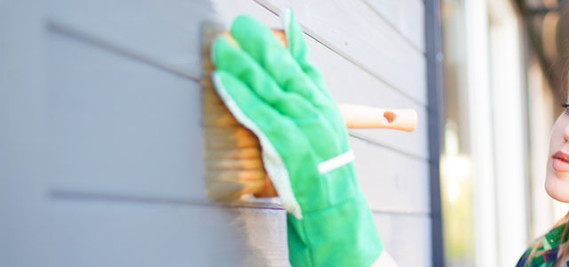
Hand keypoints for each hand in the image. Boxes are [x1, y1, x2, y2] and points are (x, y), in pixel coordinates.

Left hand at [211, 10, 381, 266]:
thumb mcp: (326, 136)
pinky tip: (224, 81)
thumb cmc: (324, 176)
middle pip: (287, 71)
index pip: (308, 68)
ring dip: (244, 66)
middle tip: (240, 24)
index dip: (293, 42)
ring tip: (223, 47)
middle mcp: (318, 113)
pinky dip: (242, 97)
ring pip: (271, 90)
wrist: (336, 211)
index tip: (282, 18)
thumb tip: (296, 80)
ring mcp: (306, 129)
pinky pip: (261, 116)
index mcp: (326, 108)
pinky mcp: (290, 147)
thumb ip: (311, 107)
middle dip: (262, 45)